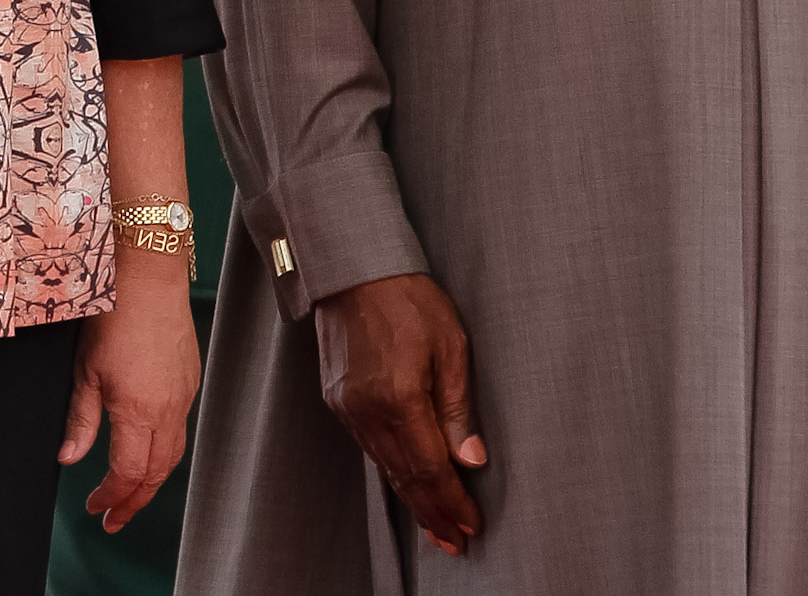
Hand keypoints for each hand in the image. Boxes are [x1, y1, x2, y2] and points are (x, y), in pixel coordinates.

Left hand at [64, 258, 200, 531]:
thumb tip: (69, 458)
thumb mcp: (85, 371)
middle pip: (157, 473)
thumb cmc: (113, 316)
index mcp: (138, 412)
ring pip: (174, 455)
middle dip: (135, 501)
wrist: (149, 278)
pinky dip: (165, 452)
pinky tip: (148, 452)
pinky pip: (181, 429)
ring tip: (131, 495)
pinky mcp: (190, 381)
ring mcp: (184, 396)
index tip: (96, 508)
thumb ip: (80, 420)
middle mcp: (168, 411)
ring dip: (152, 481)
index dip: (111, 497)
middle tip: (115, 519)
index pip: (127, 472)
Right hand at [313, 273, 485, 555]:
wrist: (350, 266)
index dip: (451, 501)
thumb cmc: (408, 298)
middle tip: (455, 541)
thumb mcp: (450, 346)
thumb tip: (471, 459)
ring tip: (434, 523)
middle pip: (404, 477)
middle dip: (431, 512)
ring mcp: (346, 406)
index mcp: (398, 399)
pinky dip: (390, 469)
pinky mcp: (336, 397)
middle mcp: (366, 410)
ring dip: (410, 497)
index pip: (430, 468)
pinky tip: (403, 480)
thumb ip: (457, 407)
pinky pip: (367, 445)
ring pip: (383, 465)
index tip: (471, 526)